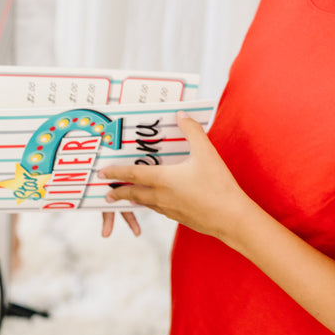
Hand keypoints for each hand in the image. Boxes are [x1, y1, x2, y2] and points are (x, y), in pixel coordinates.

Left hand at [99, 111, 249, 241]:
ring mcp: (169, 210)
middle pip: (133, 194)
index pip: (132, 175)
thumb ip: (192, 131)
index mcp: (163, 180)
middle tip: (107, 193)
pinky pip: (159, 210)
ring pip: (145, 203)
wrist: (232, 219)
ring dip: (134, 199)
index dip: (116, 173)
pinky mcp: (179, 218)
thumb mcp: (206, 153)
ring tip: (127, 196)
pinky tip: (157, 202)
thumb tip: (180, 115)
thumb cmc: (218, 186)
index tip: (102, 173)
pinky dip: (151, 205)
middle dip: (118, 193)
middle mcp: (161, 196)